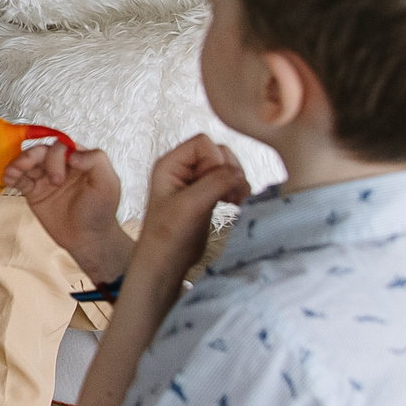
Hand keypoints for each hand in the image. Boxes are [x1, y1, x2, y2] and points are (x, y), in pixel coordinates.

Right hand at [3, 142, 132, 281]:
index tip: (59, 177)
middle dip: (31, 157)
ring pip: (27, 163)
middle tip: (27, 168)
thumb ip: (96, 161)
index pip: (61, 147)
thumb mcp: (108, 183)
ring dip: (17, 163)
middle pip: (40, 151)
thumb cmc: (100, 212)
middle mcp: (61, 166)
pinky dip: (11, 176)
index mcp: (78, 160)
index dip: (55, 157)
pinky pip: (20, 180)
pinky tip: (7, 178)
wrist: (87, 239)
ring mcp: (45, 178)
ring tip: (12, 171)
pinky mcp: (34, 192)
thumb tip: (72, 154)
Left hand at [132, 135, 250, 279]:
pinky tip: (236, 203)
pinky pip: (227, 181)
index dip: (215, 160)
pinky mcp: (205, 195)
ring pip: (226, 167)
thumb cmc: (168, 235)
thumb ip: (215, 183)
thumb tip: (239, 173)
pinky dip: (236, 189)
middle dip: (230, 171)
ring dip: (236, 181)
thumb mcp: (190, 205)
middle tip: (233, 194)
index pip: (203, 142)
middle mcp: (181, 169)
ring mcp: (194, 182)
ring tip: (235, 200)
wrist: (166, 262)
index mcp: (169, 164)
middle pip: (218, 152)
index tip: (213, 185)